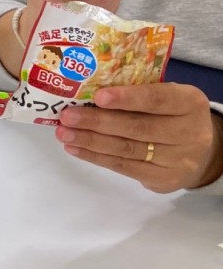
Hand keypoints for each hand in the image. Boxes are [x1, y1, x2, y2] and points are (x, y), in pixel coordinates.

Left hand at [56, 82, 222, 192]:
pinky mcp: (163, 180)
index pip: (157, 99)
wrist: (204, 151)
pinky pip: (123, 167)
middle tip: (67, 116)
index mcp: (189, 103)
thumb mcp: (166, 97)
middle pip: (137, 128)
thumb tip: (87, 89)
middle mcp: (189, 132)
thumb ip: (138, 91)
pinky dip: (95, 157)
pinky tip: (75, 148)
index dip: (127, 98)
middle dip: (97, 122)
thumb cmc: (172, 114)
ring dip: (89, 141)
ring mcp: (177, 160)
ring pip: (126, 149)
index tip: (98, 97)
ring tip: (64, 133)